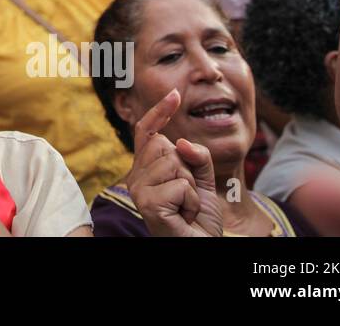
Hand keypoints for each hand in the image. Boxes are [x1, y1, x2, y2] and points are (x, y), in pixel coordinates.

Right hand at [125, 89, 223, 236]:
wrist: (198, 247)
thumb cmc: (197, 219)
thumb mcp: (203, 182)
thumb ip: (197, 157)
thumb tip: (180, 141)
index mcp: (146, 168)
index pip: (148, 132)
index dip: (160, 112)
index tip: (174, 94)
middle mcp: (136, 176)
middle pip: (165, 144)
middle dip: (187, 167)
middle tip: (186, 194)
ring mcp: (139, 189)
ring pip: (173, 162)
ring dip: (191, 186)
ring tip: (185, 206)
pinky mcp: (146, 202)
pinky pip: (180, 184)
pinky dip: (191, 201)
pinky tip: (184, 215)